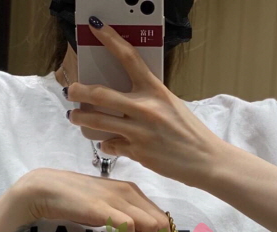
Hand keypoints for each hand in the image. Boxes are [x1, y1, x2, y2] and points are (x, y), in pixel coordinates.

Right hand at [13, 168, 175, 231]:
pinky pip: (129, 228)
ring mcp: (118, 198)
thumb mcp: (105, 206)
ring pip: (151, 225)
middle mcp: (130, 192)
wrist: (46, 189)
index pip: (162, 217)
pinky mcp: (104, 208)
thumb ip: (122, 217)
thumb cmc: (74, 201)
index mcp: (133, 192)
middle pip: (162, 223)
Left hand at [64, 17, 220, 187]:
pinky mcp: (137, 152)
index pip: (129, 58)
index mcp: (156, 90)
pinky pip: (110, 145)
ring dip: (81, 118)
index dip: (110, 39)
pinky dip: (106, 144)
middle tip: (71, 90)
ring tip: (74, 116)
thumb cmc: (190, 133)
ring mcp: (139, 131)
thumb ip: (148, 99)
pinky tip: (106, 143)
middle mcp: (145, 108)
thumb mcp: (171, 106)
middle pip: (101, 94)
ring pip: (98, 121)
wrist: (204, 160)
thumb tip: (126, 97)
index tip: (95, 27)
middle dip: (80, 91)